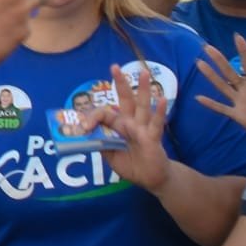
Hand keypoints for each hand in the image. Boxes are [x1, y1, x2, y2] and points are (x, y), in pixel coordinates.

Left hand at [93, 65, 171, 192]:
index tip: (83, 127)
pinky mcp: (153, 138)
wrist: (151, 179)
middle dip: (120, 82)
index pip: (104, 112)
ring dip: (143, 89)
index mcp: (118, 125)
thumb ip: (100, 143)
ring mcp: (143, 128)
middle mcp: (131, 122)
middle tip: (114, 66)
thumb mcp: (110, 155)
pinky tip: (162, 99)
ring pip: (142, 106)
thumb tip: (85, 134)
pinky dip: (159, 111)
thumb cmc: (131, 164)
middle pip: (125, 99)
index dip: (92, 117)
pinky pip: (156, 123)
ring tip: (144, 72)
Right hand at [196, 34, 245, 137]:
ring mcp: (240, 101)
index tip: (236, 36)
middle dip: (219, 60)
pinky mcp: (237, 114)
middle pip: (230, 72)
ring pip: (222, 86)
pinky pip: (222, 108)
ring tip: (199, 63)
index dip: (244, 51)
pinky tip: (198, 98)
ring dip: (211, 76)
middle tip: (207, 47)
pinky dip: (211, 104)